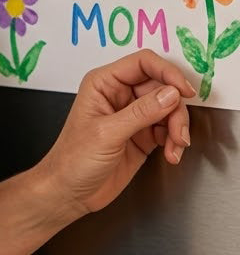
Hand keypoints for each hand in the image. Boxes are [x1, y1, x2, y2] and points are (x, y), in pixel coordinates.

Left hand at [38, 50, 194, 221]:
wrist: (70, 191)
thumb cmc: (74, 159)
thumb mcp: (108, 133)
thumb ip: (141, 112)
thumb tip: (171, 93)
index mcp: (103, 83)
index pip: (142, 63)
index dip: (167, 72)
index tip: (185, 91)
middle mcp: (119, 94)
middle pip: (161, 87)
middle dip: (175, 109)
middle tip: (178, 133)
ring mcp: (132, 115)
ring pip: (168, 109)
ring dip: (177, 128)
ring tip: (174, 148)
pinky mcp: (142, 135)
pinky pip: (167, 129)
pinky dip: (175, 141)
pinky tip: (170, 155)